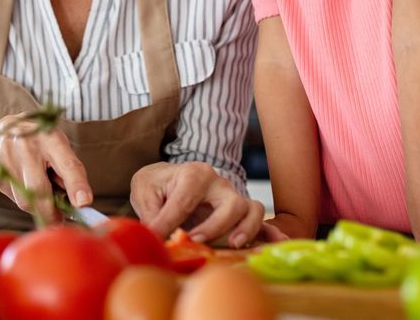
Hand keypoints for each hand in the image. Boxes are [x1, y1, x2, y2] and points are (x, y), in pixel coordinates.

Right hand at [0, 113, 91, 223]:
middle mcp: (25, 145)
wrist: (3, 131)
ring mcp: (6, 157)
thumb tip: (79, 202)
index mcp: (50, 138)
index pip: (67, 164)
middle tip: (59, 219)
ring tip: (40, 192)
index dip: (76, 184)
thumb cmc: (40, 142)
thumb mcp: (60, 148)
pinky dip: (22, 197)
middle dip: (51, 213)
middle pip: (38, 189)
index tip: (84, 203)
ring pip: (24, 199)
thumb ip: (70, 172)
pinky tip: (23, 183)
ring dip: (36, 205)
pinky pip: (12, 197)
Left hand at [130, 161, 265, 247]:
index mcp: (193, 174)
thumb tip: (155, 236)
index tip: (159, 239)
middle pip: (231, 203)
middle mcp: (218, 183)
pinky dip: (270, 232)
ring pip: (251, 210)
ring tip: (232, 245)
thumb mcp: (144, 192)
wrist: (166, 180)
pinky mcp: (238, 213)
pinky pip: (261, 220)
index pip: (185, 201)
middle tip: (195, 240)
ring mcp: (231, 197)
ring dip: (246, 229)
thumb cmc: (156, 185)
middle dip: (216, 225)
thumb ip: (151, 213)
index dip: (170, 223)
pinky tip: (275, 244)